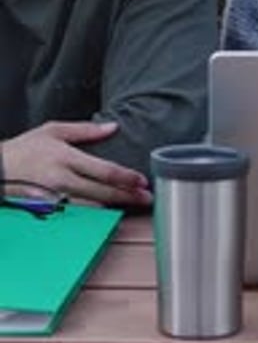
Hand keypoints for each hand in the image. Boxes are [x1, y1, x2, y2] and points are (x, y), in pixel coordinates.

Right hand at [1, 120, 151, 207]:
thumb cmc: (25, 148)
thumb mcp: (53, 130)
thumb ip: (85, 130)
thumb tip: (112, 127)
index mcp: (66, 157)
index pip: (104, 171)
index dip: (126, 178)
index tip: (142, 181)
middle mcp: (62, 180)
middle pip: (102, 193)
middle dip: (128, 196)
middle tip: (147, 198)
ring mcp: (55, 199)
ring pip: (92, 208)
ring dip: (113, 207)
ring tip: (133, 203)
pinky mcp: (49, 211)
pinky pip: (77, 215)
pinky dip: (94, 214)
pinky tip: (107, 210)